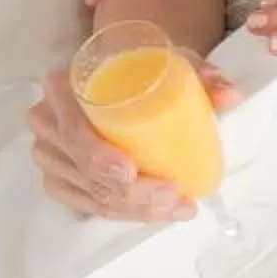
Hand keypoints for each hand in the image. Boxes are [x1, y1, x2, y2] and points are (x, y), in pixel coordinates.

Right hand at [25, 59, 238, 220]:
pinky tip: (157, 213)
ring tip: (178, 207)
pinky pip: (88, 206)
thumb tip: (229, 95)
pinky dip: (124, 213)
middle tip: (173, 196)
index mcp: (63, 87)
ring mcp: (49, 155)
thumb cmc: (144, 71)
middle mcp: (47, 121)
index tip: (131, 171)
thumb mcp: (172, 63)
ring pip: (88, 193)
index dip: (97, 155)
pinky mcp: (59, 179)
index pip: (72, 129)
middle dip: (130, 192)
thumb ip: (200, 75)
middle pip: (83, 169)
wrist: (124, 79)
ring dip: (134, 208)